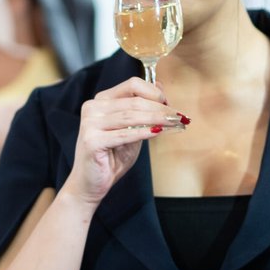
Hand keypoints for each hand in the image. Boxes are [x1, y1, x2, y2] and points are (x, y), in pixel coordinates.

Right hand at [61, 77, 186, 207]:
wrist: (90, 184)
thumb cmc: (112, 157)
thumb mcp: (132, 130)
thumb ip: (143, 112)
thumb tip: (161, 88)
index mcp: (102, 100)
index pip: (132, 85)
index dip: (155, 92)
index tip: (171, 105)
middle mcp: (93, 107)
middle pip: (135, 100)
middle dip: (161, 108)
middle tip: (180, 116)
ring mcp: (90, 123)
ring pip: (131, 115)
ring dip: (157, 119)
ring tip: (175, 123)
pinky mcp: (92, 141)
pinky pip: (124, 134)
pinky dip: (144, 132)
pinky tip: (158, 132)